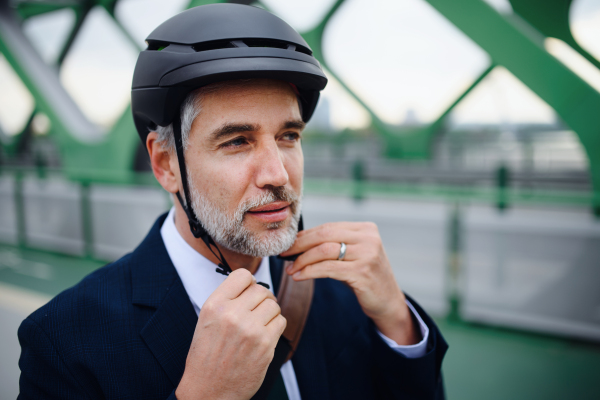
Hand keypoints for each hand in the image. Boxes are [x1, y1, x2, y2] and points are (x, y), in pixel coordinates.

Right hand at [175, 269, 286, 399]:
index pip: (242, 275)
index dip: (249, 283)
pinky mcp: (266, 344)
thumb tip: (251, 284)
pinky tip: (264, 336)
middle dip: (261, 299)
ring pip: (274, 305)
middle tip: (256, 311)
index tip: (248, 292)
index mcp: (214, 305)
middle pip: (261, 290)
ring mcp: (250, 329)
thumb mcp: (206, 320)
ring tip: (259, 325)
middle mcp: (232, 314)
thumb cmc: (207, 356)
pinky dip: (275, 326)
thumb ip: (227, 300)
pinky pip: (281, 321)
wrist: (208, 390)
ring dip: (270, 313)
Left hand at [281, 222, 419, 344]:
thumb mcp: (353, 256)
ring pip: (324, 250)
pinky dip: (310, 271)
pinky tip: (300, 276)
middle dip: (300, 245)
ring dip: (302, 260)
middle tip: (284, 254)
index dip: (305, 235)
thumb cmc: (365, 278)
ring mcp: (367, 254)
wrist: (389, 302)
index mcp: (366, 229)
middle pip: (324, 235)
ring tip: (291, 269)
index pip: (328, 227)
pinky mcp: (362, 272)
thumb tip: (297, 243)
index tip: (288, 244)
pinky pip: (328, 268)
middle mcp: (368, 238)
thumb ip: (333, 245)